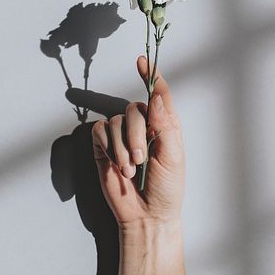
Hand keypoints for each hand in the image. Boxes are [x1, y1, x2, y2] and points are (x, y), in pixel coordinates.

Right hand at [92, 56, 184, 225]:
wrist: (147, 214)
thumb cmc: (167, 188)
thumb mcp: (173, 156)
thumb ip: (165, 126)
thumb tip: (156, 98)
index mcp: (165, 126)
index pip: (158, 95)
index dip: (151, 76)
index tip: (142, 60)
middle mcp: (143, 127)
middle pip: (134, 108)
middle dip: (136, 134)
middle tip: (141, 159)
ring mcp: (122, 137)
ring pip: (116, 121)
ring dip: (123, 147)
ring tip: (132, 169)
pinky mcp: (105, 148)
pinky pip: (101, 132)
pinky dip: (110, 148)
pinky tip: (119, 166)